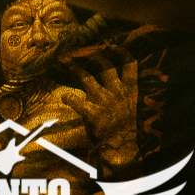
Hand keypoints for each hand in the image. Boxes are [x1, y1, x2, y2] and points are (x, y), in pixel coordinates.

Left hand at [61, 45, 139, 171]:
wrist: (121, 148)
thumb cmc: (124, 127)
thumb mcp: (129, 107)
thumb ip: (122, 92)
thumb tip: (111, 79)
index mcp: (130, 91)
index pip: (130, 66)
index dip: (122, 52)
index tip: (113, 45)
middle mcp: (118, 93)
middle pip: (106, 67)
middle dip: (94, 56)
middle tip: (83, 51)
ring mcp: (105, 102)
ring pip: (87, 78)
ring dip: (75, 69)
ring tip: (66, 62)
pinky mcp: (93, 114)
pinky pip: (77, 101)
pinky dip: (69, 98)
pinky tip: (65, 96)